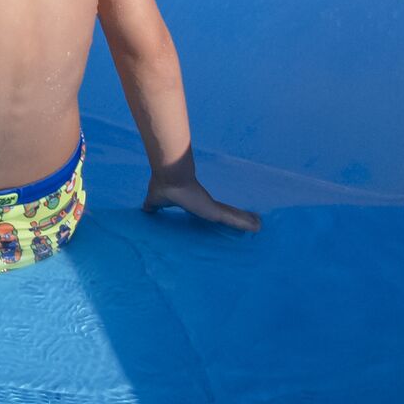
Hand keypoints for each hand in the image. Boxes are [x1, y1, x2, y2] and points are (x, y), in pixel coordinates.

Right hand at [144, 158, 260, 230]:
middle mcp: (208, 205)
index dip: (220, 214)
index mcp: (197, 203)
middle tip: (253, 223)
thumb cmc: (164, 186)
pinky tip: (258, 226)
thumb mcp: (156, 201)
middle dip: (239, 218)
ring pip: (234, 217)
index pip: (213, 210)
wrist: (169, 176)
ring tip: (260, 225)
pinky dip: (246, 223)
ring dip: (246, 221)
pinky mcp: (215, 211)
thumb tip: (143, 209)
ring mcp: (213, 208)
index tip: (228, 217)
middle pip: (227, 214)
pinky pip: (234, 219)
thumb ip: (153, 206)